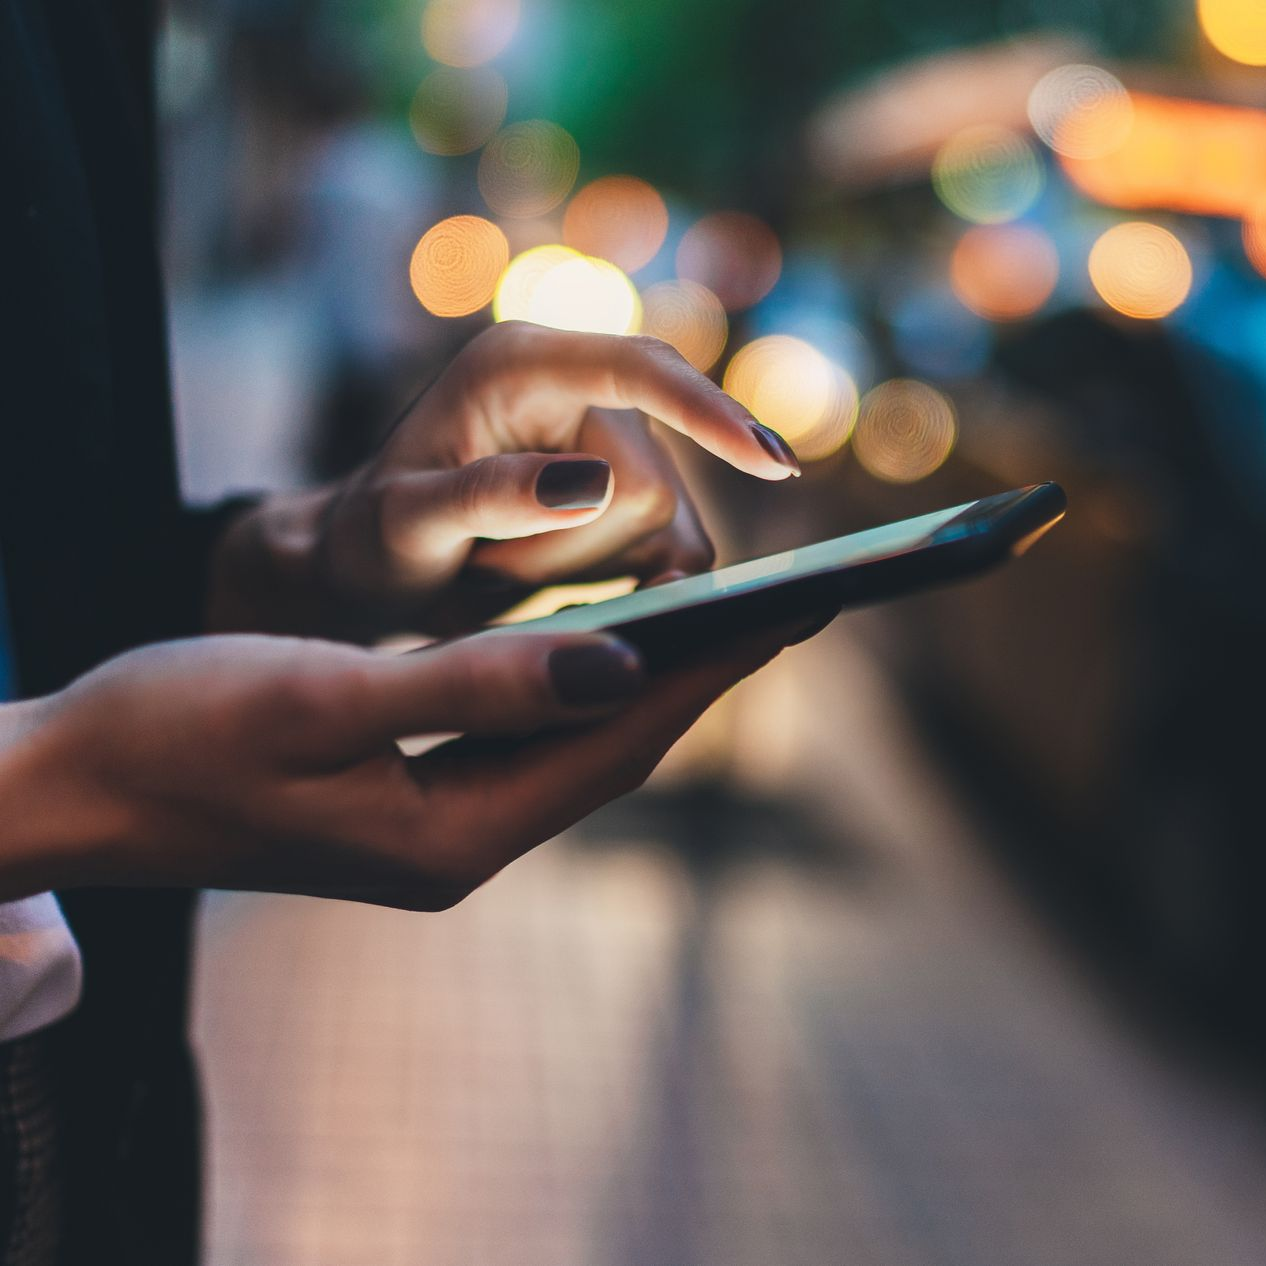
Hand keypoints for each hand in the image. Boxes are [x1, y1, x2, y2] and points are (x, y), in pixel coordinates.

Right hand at [0, 623, 798, 908]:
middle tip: (791, 606)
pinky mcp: (408, 795)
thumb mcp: (320, 698)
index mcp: (449, 837)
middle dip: (703, 677)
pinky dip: (581, 687)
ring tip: (724, 619)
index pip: (617, 746)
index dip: (709, 674)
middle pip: (613, 752)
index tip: (793, 611)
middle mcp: (458, 845)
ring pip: (575, 745)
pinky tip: (609, 649)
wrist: (74, 784)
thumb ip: (471, 685)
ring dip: (651, 681)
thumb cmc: (174, 732)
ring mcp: (435, 826)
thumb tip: (618, 668)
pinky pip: (524, 738)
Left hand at [209, 323, 799, 639]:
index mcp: (520, 364)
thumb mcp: (405, 521)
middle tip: (487, 558)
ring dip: (588, 569)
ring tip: (502, 564)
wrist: (372, 565)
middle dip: (576, 547)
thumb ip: (489, 496)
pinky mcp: (628, 497)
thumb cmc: (370, 536)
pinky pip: (675, 552)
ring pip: (669, 529)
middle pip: (654, 482)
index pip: (639, 370)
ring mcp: (610, 445)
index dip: (708, 412)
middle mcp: (577, 391)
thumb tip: (597, 483)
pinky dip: (628, 584)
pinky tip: (561, 590)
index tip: (772, 464)